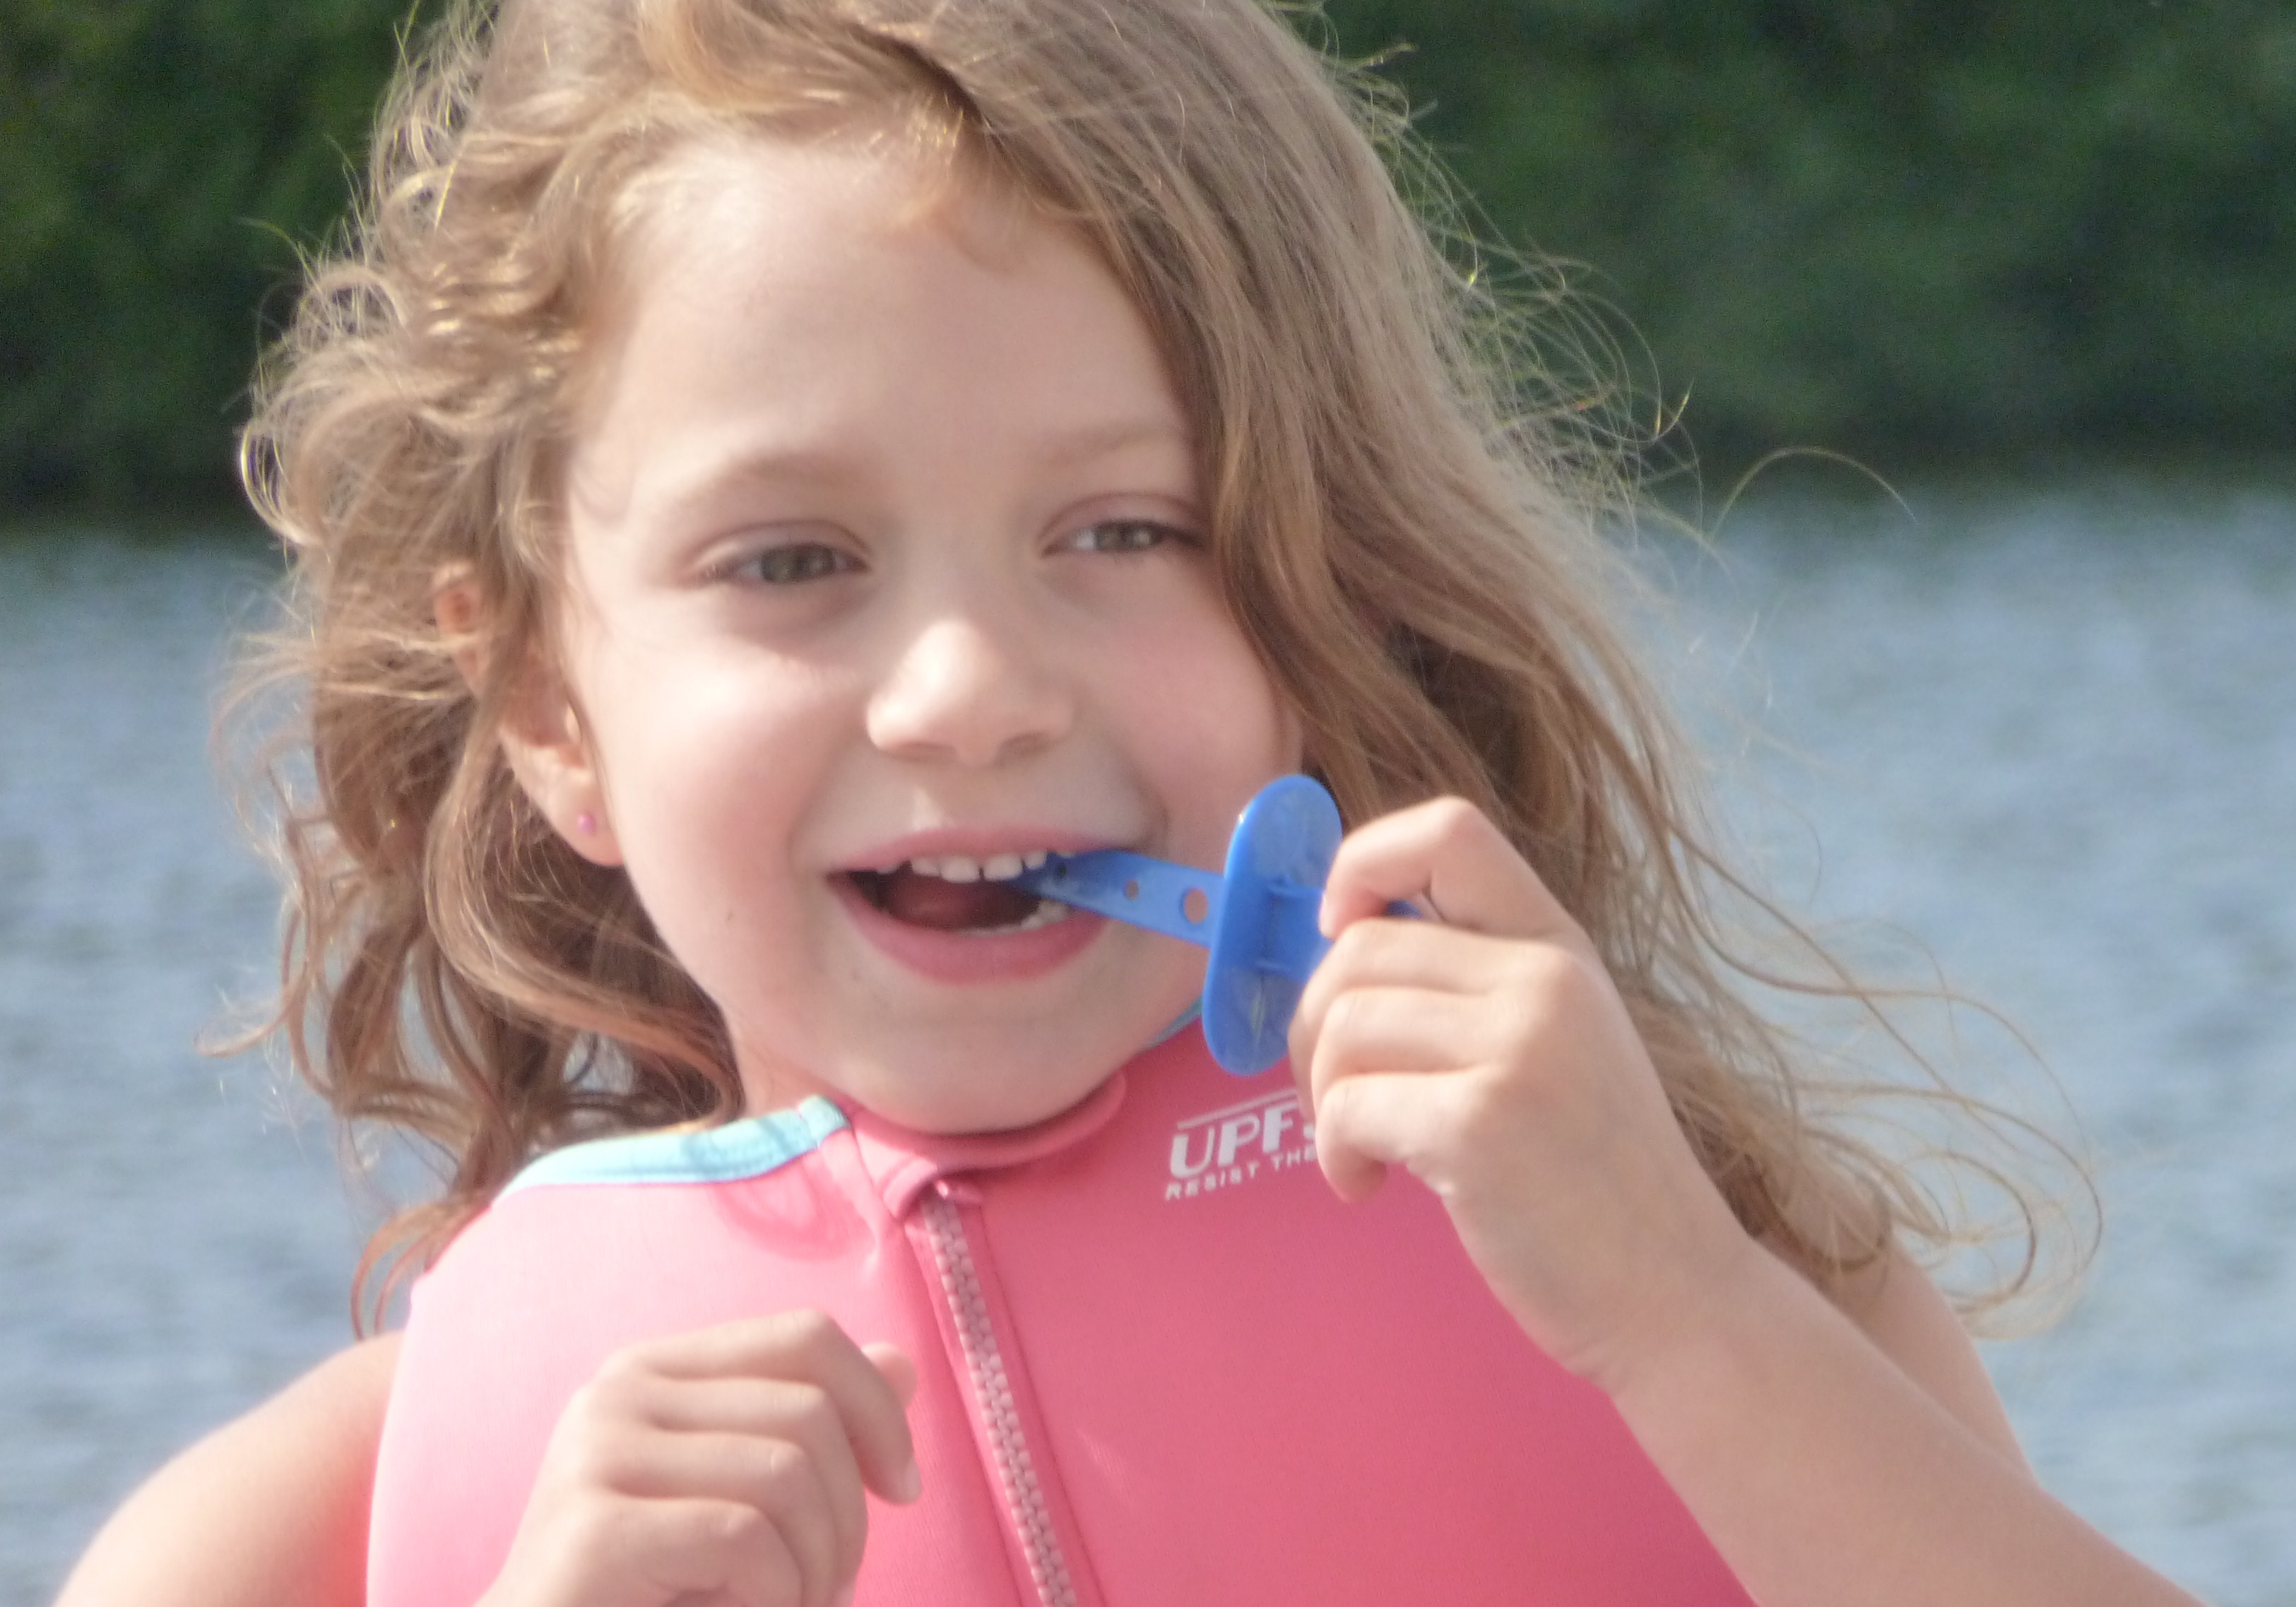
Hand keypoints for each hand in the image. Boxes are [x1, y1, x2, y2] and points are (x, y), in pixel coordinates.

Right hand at [479, 1312, 920, 1606]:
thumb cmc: (654, 1592)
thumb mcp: (742, 1499)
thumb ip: (809, 1433)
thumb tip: (903, 1364)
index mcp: (656, 1370)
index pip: (805, 1336)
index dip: (876, 1408)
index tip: (903, 1488)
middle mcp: (618, 1393)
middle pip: (808, 1411)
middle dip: (850, 1515)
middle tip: (833, 1590)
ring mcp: (597, 1454)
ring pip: (786, 1475)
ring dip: (815, 1568)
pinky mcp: (595, 1530)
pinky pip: (743, 1538)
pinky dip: (774, 1596)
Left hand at [1288, 798, 1758, 1394]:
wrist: (1671, 1293)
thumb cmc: (1590, 1179)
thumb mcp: (1558, 1040)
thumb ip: (1472, 985)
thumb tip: (1331, 947)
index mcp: (1558, 946)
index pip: (1448, 830)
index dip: (1362, 865)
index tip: (1339, 935)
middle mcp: (1544, 980)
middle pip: (1359, 947)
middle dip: (1313, 1024)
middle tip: (1333, 1097)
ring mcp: (1519, 1050)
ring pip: (1342, 1024)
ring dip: (1319, 1097)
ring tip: (1360, 1150)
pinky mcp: (1481, 1127)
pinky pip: (1347, 1106)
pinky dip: (1334, 1154)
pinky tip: (1367, 1186)